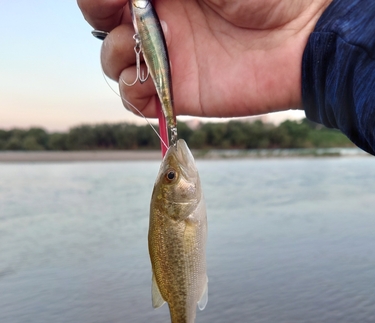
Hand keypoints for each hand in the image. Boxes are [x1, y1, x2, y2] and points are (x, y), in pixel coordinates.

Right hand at [78, 0, 331, 118]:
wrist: (299, 38)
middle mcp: (160, 17)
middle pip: (103, 19)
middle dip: (100, 15)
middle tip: (122, 15)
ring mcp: (167, 55)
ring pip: (114, 59)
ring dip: (115, 56)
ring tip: (140, 50)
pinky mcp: (177, 92)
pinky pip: (135, 98)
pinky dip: (131, 93)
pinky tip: (145, 85)